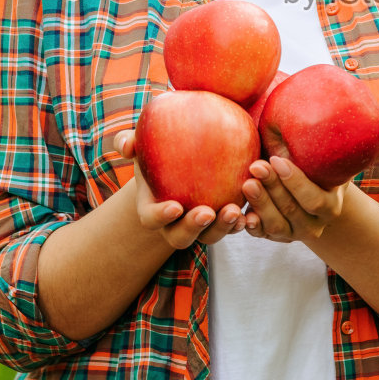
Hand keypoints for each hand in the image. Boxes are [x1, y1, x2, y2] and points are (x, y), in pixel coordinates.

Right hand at [115, 130, 242, 248]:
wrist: (181, 158)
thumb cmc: (157, 150)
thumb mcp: (142, 143)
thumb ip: (129, 142)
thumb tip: (126, 146)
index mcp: (152, 209)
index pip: (151, 219)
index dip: (161, 216)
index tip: (175, 206)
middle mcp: (175, 224)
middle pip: (181, 237)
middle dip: (194, 228)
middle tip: (207, 213)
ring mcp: (201, 226)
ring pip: (210, 236)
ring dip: (222, 227)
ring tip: (234, 211)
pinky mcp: (223, 220)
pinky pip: (233, 227)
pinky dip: (242, 223)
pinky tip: (251, 212)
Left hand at [242, 137, 378, 242]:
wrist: (311, 197)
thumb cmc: (325, 172)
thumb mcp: (344, 165)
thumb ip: (365, 154)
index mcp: (330, 208)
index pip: (313, 200)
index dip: (296, 183)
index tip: (278, 159)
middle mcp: (312, 226)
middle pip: (291, 211)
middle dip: (273, 189)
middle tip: (256, 165)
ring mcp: (290, 234)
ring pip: (274, 225)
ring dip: (259, 205)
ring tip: (247, 182)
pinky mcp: (270, 235)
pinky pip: (259, 235)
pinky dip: (249, 226)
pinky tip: (238, 212)